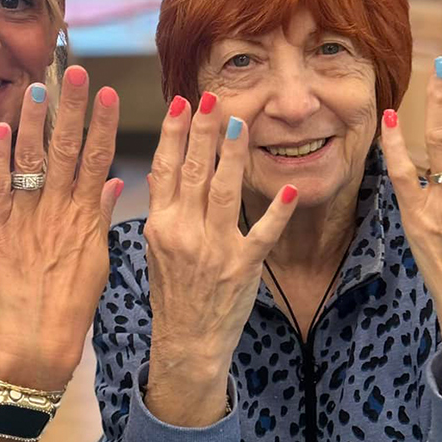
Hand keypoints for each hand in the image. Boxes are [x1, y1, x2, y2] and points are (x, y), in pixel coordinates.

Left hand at [0, 66, 121, 391]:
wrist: (38, 337)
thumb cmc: (71, 302)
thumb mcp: (97, 256)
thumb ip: (102, 213)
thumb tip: (117, 180)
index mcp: (86, 214)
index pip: (99, 158)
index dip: (103, 124)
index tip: (107, 92)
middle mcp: (59, 209)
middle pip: (69, 149)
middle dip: (73, 107)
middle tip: (75, 70)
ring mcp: (28, 217)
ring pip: (33, 160)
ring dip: (34, 120)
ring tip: (36, 85)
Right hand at [143, 94, 298, 426]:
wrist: (186, 342)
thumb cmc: (172, 294)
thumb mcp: (154, 249)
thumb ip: (162, 209)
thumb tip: (163, 169)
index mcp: (160, 225)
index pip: (165, 169)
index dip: (172, 134)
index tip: (180, 103)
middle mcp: (184, 232)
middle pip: (194, 172)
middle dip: (202, 131)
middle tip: (212, 98)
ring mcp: (214, 249)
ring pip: (225, 192)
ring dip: (233, 156)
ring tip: (240, 123)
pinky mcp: (243, 266)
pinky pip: (263, 232)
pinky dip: (277, 210)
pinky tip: (288, 185)